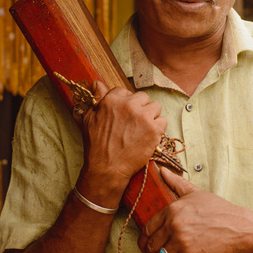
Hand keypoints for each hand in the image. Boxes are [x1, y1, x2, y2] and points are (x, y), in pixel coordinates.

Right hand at [79, 81, 166, 199]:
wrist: (107, 168)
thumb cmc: (96, 145)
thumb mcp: (90, 118)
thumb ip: (97, 99)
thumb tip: (97, 83)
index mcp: (113, 99)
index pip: (125, 91)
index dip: (126, 103)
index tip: (124, 114)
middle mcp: (129, 105)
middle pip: (143, 97)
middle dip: (140, 108)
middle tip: (134, 123)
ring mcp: (143, 117)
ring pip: (155, 107)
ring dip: (151, 116)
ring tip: (142, 129)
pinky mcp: (154, 130)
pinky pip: (163, 121)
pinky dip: (158, 129)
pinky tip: (149, 136)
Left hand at [138, 166, 250, 252]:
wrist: (241, 228)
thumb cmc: (220, 210)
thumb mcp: (196, 193)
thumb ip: (176, 183)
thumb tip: (162, 170)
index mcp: (172, 210)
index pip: (147, 229)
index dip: (144, 241)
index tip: (146, 248)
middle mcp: (174, 225)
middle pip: (151, 246)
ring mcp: (182, 241)